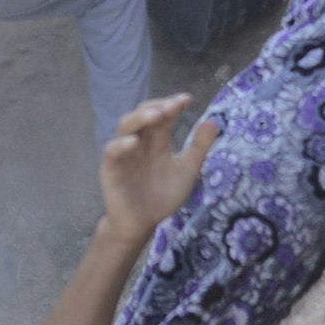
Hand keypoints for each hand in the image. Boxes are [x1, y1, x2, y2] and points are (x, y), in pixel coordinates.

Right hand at [96, 93, 218, 238]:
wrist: (143, 224)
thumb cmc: (163, 196)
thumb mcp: (187, 171)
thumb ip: (199, 148)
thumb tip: (213, 122)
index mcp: (158, 139)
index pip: (163, 115)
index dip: (173, 104)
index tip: (187, 99)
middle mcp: (140, 140)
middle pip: (143, 114)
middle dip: (157, 107)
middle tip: (172, 106)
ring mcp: (124, 152)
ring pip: (126, 125)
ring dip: (140, 118)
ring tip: (155, 115)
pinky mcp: (111, 167)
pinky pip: (112, 151)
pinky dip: (121, 144)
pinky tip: (134, 142)